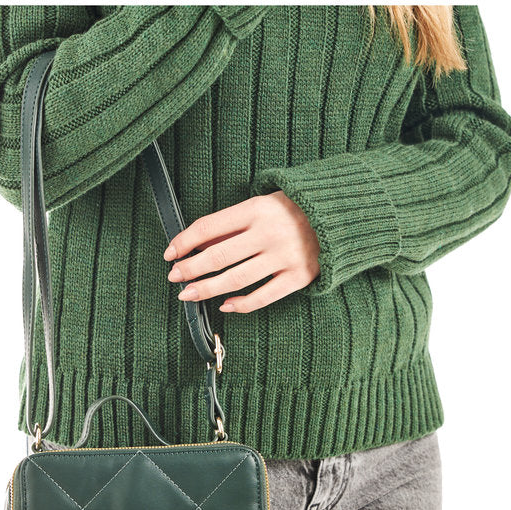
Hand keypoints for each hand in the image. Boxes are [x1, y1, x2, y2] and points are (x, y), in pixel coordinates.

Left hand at [162, 191, 319, 312]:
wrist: (340, 215)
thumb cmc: (292, 209)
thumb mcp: (261, 205)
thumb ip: (232, 225)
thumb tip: (195, 245)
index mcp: (256, 209)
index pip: (209, 227)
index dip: (184, 241)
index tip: (170, 253)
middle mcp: (269, 233)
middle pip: (219, 255)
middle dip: (190, 268)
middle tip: (174, 277)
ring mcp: (285, 256)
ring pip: (236, 278)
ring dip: (207, 288)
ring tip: (188, 294)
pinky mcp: (299, 277)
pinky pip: (263, 296)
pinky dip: (241, 304)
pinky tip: (224, 305)